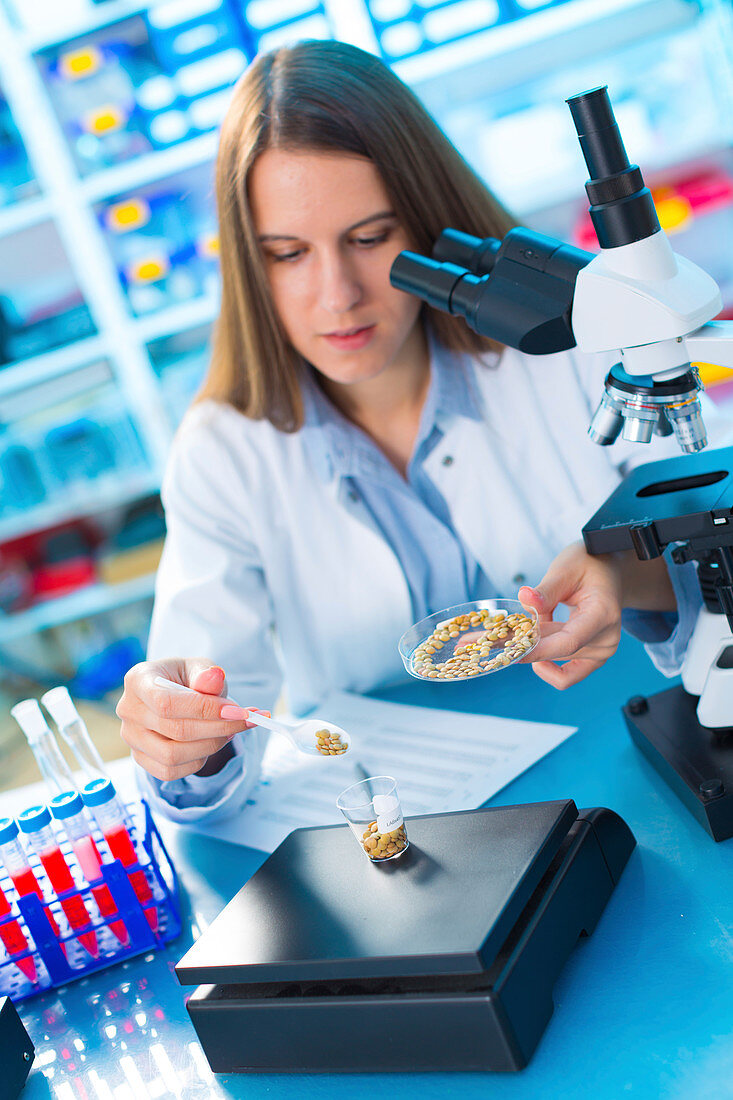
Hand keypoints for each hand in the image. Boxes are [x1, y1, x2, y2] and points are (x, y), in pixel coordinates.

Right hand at [116, 658, 266, 780]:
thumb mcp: (199, 668)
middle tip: (247, 720)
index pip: (167, 702)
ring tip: (229, 730)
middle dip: (218, 728)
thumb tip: (214, 679)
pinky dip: (198, 760)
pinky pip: (170, 771)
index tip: (237, 710)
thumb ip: (207, 674)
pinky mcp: (140, 758)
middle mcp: (128, 710)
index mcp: (138, 680)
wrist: (176, 696)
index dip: (204, 709)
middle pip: (175, 730)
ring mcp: (131, 738)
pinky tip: (211, 743)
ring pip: (172, 756)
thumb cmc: (187, 679)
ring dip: (210, 746)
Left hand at [517, 541, 674, 688]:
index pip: (569, 642)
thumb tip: (524, 598)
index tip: (508, 651)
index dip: (537, 650)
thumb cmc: (590, 565)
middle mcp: (605, 639)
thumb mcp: (566, 568)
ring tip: (505, 632)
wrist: (610, 573)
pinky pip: (565, 675)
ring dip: (530, 648)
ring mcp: (601, 653)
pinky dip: (544, 660)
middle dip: (520, 645)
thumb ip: (546, 589)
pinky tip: (531, 643)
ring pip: (554, 660)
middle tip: (483, 638)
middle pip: (556, 652)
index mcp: (603, 614)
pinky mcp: (592, 659)